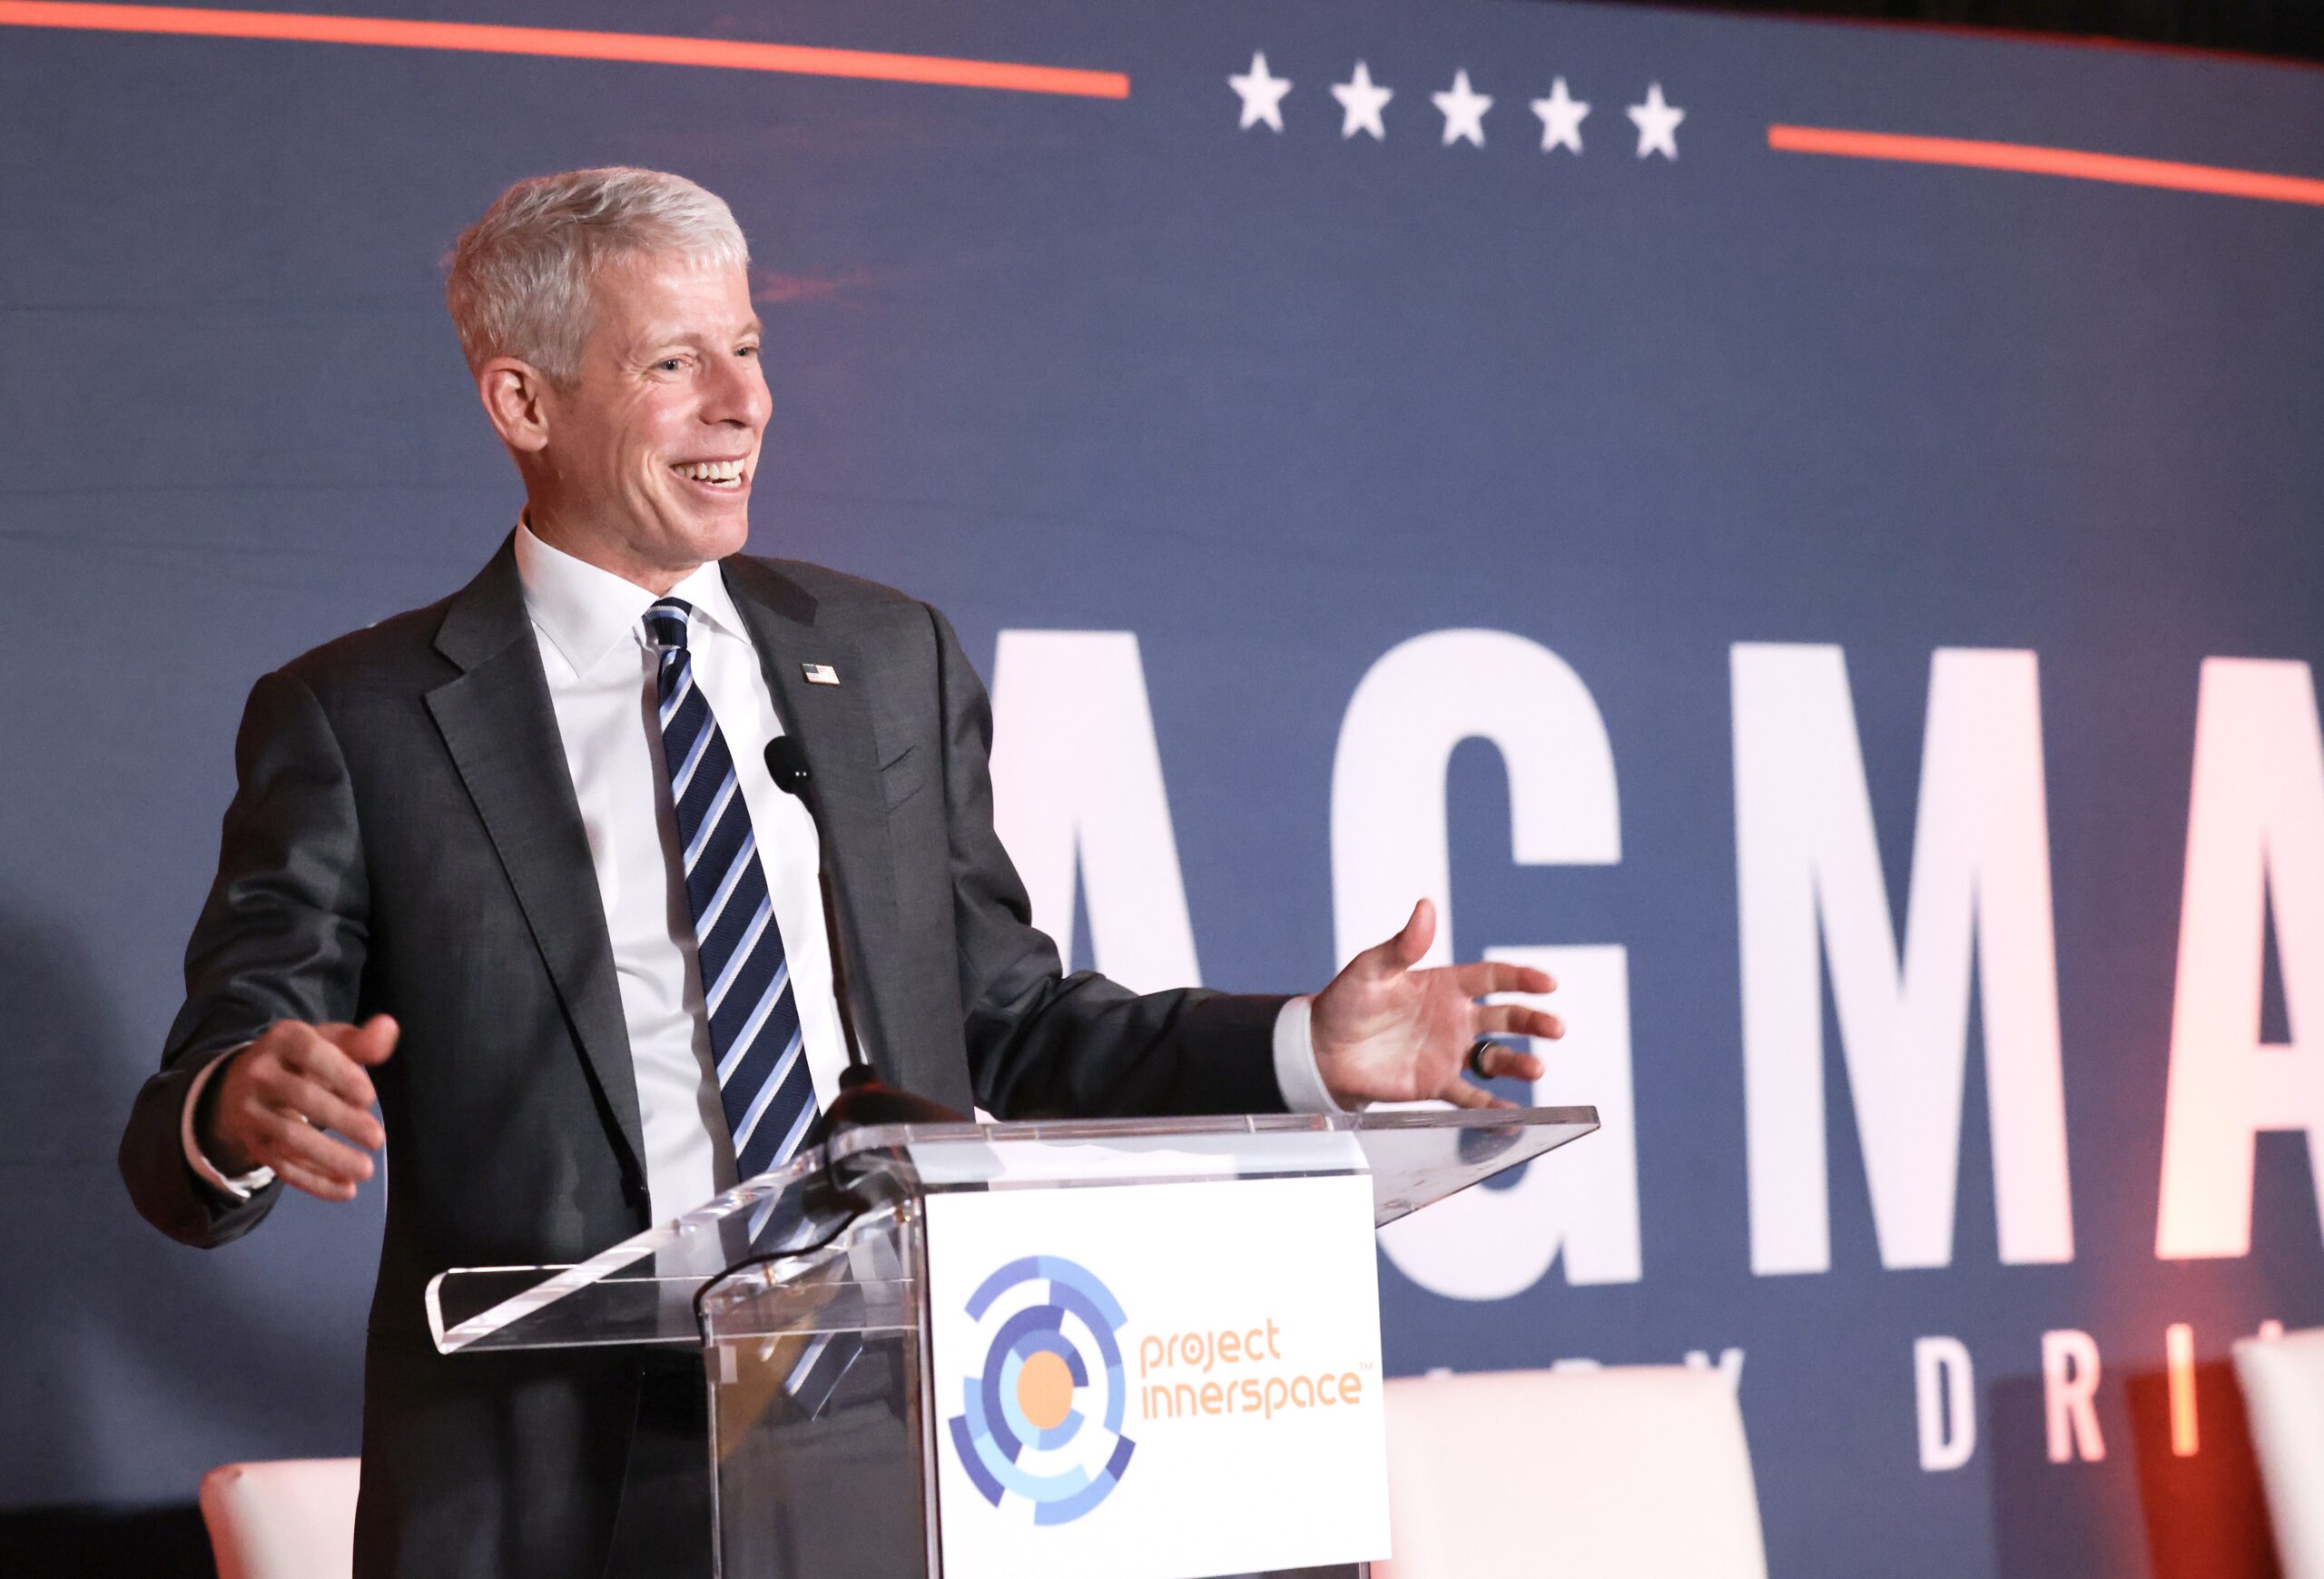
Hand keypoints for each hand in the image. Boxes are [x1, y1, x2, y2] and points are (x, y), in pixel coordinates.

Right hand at [198, 1016, 396, 1201]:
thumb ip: (360, 1040)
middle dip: (341, 1120)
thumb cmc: (303, 1059)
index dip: (339, 1074)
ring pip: (289, 1138)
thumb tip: (388, 1028)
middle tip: (379, 1139)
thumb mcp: (328, 1041)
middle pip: (300, 1098)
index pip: (309, 1052)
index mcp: (283, 1039)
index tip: (369, 1097)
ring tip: (366, 1170)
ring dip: (329, 1157)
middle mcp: (260, 1073)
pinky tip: (345, 1191)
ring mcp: (251, 1111)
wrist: (245, 1083)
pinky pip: (281, 1166)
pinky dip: (313, 1181)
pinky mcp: (254, 1143)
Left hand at [1309, 900, 1560, 1109]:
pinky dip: (1493, 1109)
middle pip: (1505, 1018)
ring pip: (1495, 1058)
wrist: (1323, 1049)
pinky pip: (1471, 1097)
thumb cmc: (1348, 1001)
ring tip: (1536, 1068)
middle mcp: (1455, 1018)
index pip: (1492, 978)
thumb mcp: (1372, 968)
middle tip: (1556, 1027)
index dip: (1521, 979)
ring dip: (1519, 1063)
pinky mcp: (1437, 1084)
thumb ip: (1403, 945)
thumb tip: (1425, 906)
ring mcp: (1449, 1052)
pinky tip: (1515, 1117)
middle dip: (1533, 1021)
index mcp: (1445, 985)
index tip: (1547, 983)